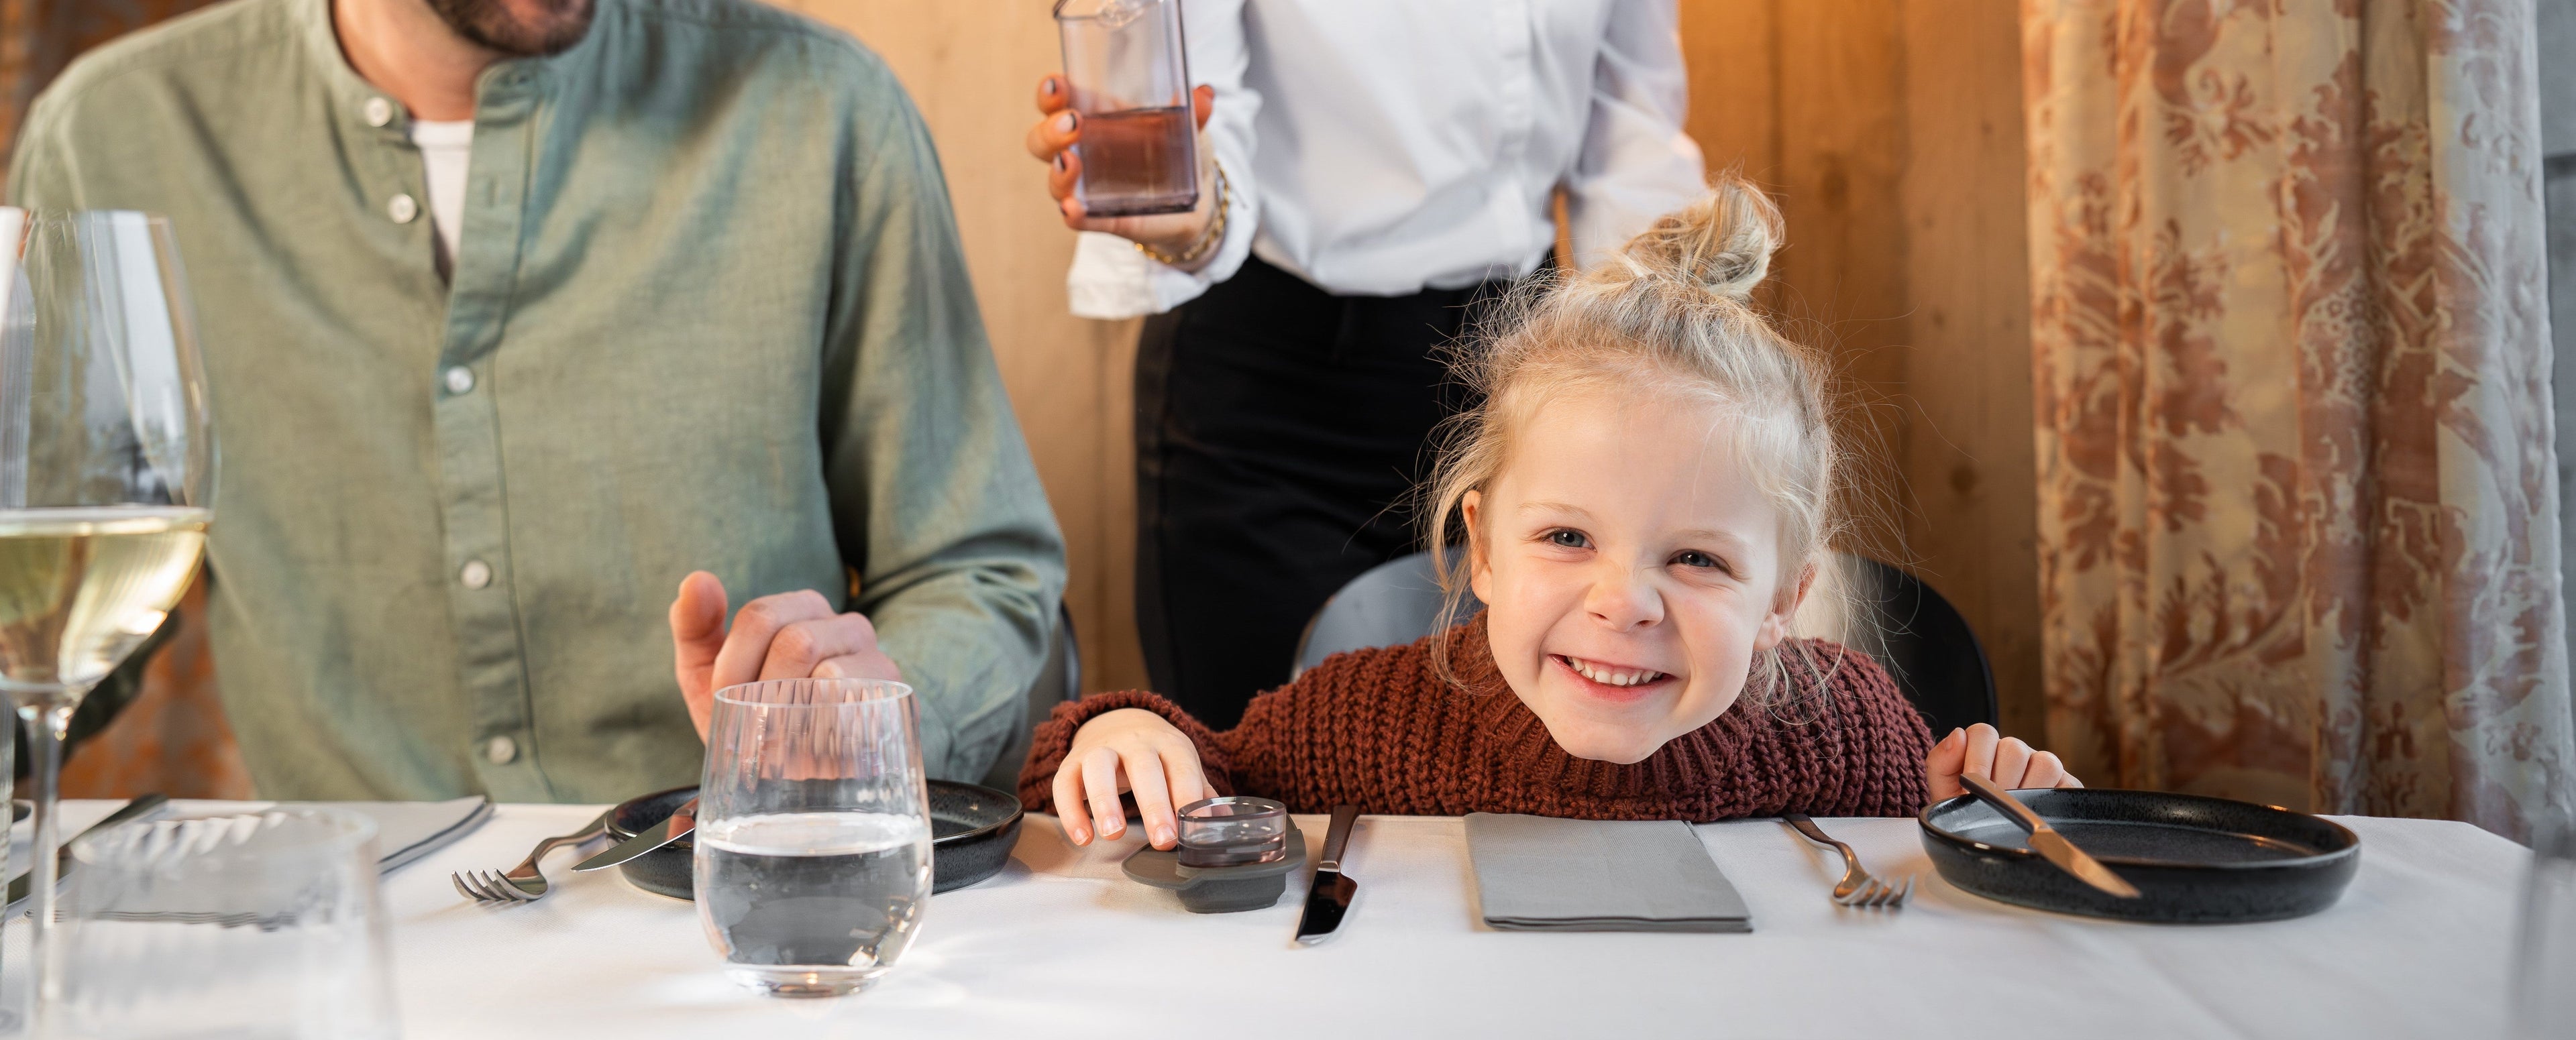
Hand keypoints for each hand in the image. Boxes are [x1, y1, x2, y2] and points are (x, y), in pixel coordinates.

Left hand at [668, 571, 901, 741]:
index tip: (724, 700)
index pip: (761, 616)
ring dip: (792, 718)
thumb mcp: (707, 674)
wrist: (793, 774)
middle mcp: (847, 625)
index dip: (732, 664)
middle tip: (753, 726)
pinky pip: (858, 710)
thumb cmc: (749, 714)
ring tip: (780, 742)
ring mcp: (878, 663)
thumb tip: (697, 579)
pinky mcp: (895, 704)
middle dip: (762, 692)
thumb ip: (695, 627)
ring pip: (830, 676)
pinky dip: (823, 735)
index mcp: (803, 608)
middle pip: (796, 642)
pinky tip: (811, 749)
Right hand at [1024, 74, 1218, 261]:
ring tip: (1070, 160)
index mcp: (1099, 117)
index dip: (1051, 92)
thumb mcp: (1191, 128)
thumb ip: (1194, 112)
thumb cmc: (1183, 152)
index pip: (1061, 101)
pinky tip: (1072, 208)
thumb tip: (1205, 94)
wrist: (1201, 200)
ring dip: (1057, 170)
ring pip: (1056, 180)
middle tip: (1072, 123)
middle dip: (1049, 131)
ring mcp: (1090, 187)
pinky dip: (1074, 214)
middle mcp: (1085, 151)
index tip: (1056, 84)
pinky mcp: (1102, 217)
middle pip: (1044, 140)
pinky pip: (1079, 218)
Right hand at [1052, 708, 1211, 849]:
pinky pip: (1065, 783)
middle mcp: (1134, 742)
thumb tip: (1219, 823)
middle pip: (1144, 768)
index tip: (1193, 830)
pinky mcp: (1072, 762)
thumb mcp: (1180, 765)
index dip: (1188, 797)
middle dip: (1155, 805)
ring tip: (1114, 834)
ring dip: (1105, 801)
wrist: (1117, 723)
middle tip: (1163, 840)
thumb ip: (1199, 794)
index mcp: (1168, 743)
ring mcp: (1100, 749)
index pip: (1182, 768)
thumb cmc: (1156, 755)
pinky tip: (1083, 837)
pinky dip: (1070, 810)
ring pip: (1099, 768)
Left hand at [1925, 723, 2081, 801]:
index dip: (1977, 761)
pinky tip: (2037, 812)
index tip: (1970, 789)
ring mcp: (2041, 765)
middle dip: (2000, 781)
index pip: (1984, 733)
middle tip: (1992, 805)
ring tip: (2013, 810)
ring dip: (2027, 790)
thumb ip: (1941, 761)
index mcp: (1985, 745)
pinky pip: (2067, 783)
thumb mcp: (1943, 790)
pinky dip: (2053, 799)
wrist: (1982, 834)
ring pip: (2045, 763)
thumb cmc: (1964, 810)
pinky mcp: (2065, 784)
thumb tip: (1958, 736)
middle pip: (2015, 749)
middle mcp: (2015, 751)